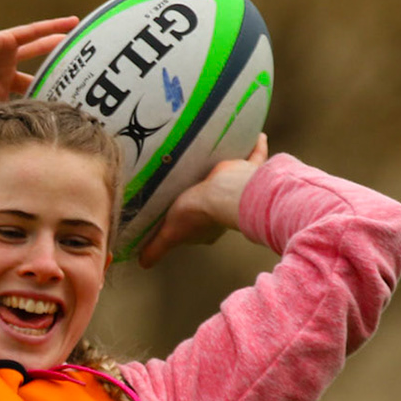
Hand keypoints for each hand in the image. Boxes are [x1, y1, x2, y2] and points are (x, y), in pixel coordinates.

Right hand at [0, 17, 78, 123]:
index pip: (24, 105)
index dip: (40, 111)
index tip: (65, 121)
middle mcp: (3, 76)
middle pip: (36, 80)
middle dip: (53, 84)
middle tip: (80, 89)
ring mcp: (4, 58)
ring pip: (38, 53)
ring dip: (56, 49)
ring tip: (80, 47)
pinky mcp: (3, 42)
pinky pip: (32, 33)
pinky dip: (50, 28)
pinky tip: (71, 25)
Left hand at [137, 134, 270, 267]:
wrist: (227, 192)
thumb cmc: (198, 213)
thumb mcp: (170, 232)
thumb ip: (157, 247)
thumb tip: (142, 265)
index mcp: (208, 224)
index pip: (195, 220)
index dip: (185, 215)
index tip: (175, 207)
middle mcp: (225, 205)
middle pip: (213, 197)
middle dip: (204, 191)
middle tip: (191, 176)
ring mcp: (238, 186)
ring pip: (234, 177)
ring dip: (230, 168)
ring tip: (218, 154)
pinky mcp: (249, 169)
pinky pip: (254, 155)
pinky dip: (257, 147)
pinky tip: (257, 135)